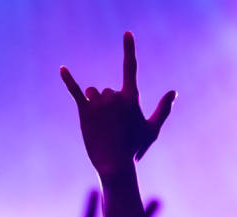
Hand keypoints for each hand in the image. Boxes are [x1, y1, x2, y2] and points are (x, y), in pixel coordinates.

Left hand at [61, 32, 175, 176]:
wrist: (114, 164)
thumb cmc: (134, 148)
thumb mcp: (152, 129)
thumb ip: (163, 109)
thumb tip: (174, 92)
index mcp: (131, 97)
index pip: (130, 67)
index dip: (129, 49)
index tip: (127, 33)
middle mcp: (115, 96)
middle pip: (107, 91)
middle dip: (107, 106)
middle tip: (111, 127)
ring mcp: (99, 103)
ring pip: (92, 93)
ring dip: (94, 106)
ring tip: (99, 125)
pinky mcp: (84, 111)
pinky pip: (75, 91)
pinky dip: (68, 79)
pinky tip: (62, 69)